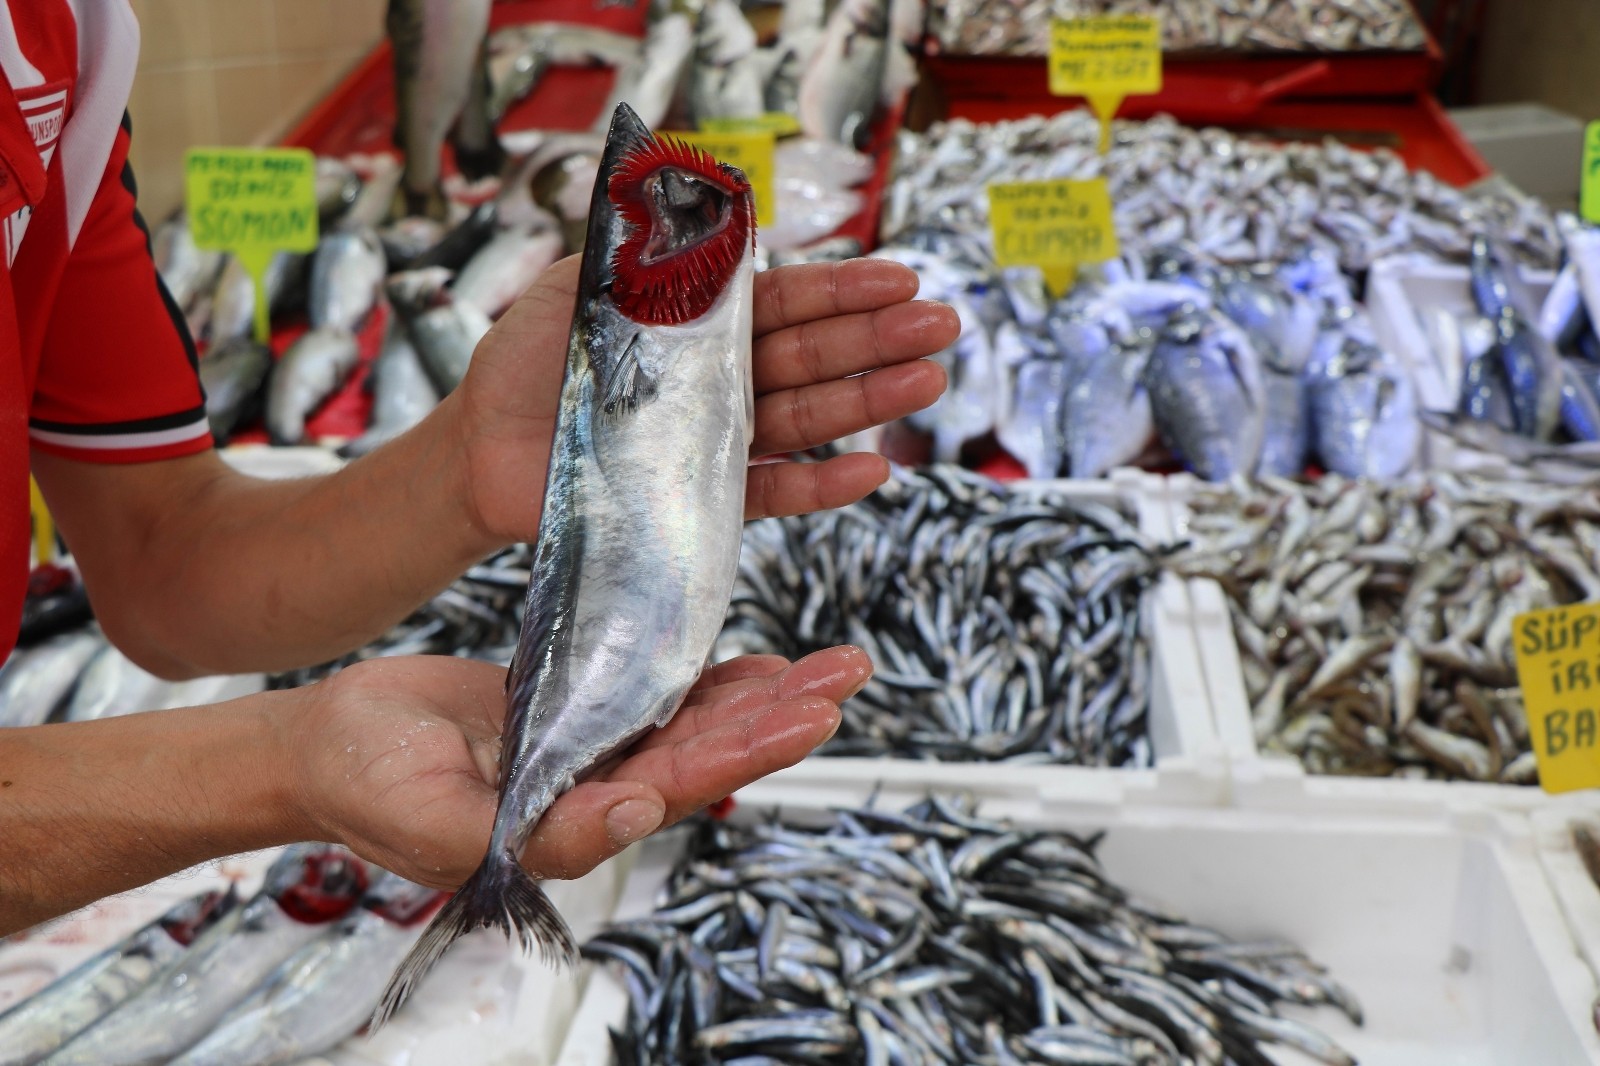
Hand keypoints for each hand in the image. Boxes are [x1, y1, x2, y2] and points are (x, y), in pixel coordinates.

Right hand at [285, 648, 869, 886]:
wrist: (326, 746)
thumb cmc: (363, 787)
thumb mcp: (435, 819)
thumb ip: (537, 832)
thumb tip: (635, 819)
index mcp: (571, 827)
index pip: (678, 790)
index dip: (745, 754)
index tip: (805, 718)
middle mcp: (595, 794)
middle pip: (709, 755)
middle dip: (782, 717)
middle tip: (848, 674)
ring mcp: (590, 753)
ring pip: (695, 726)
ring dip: (765, 698)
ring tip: (832, 666)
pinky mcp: (577, 712)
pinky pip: (657, 698)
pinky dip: (710, 681)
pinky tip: (761, 665)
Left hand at [454, 257, 953, 541]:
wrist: (480, 448)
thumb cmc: (526, 361)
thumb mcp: (582, 285)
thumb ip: (651, 256)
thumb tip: (719, 216)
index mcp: (704, 321)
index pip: (789, 301)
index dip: (846, 290)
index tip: (902, 280)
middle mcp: (723, 379)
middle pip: (813, 356)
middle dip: (879, 340)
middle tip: (943, 326)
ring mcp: (717, 439)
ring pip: (805, 419)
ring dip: (868, 403)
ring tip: (927, 382)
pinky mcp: (701, 498)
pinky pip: (769, 493)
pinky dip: (820, 487)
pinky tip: (871, 471)